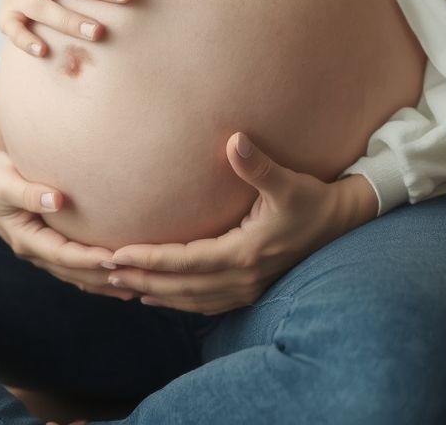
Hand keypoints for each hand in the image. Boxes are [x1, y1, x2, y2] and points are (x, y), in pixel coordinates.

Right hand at [0, 90, 136, 301]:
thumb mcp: (3, 181)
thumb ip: (27, 192)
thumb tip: (57, 200)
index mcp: (23, 238)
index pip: (61, 255)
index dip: (87, 259)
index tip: (114, 258)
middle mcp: (35, 250)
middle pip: (74, 272)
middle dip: (103, 277)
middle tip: (135, 276)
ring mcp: (44, 250)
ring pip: (78, 274)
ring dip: (106, 282)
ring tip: (139, 285)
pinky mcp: (53, 243)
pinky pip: (78, 264)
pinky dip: (99, 274)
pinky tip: (124, 278)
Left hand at [98, 132, 378, 314]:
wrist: (343, 222)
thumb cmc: (312, 198)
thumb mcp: (287, 181)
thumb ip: (257, 165)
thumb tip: (234, 140)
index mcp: (244, 253)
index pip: (184, 261)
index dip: (149, 259)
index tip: (116, 255)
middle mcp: (243, 277)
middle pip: (180, 286)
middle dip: (141, 280)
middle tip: (102, 273)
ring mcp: (248, 288)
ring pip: (191, 299)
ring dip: (155, 293)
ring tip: (121, 286)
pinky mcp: (252, 289)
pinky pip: (207, 304)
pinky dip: (179, 302)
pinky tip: (158, 298)